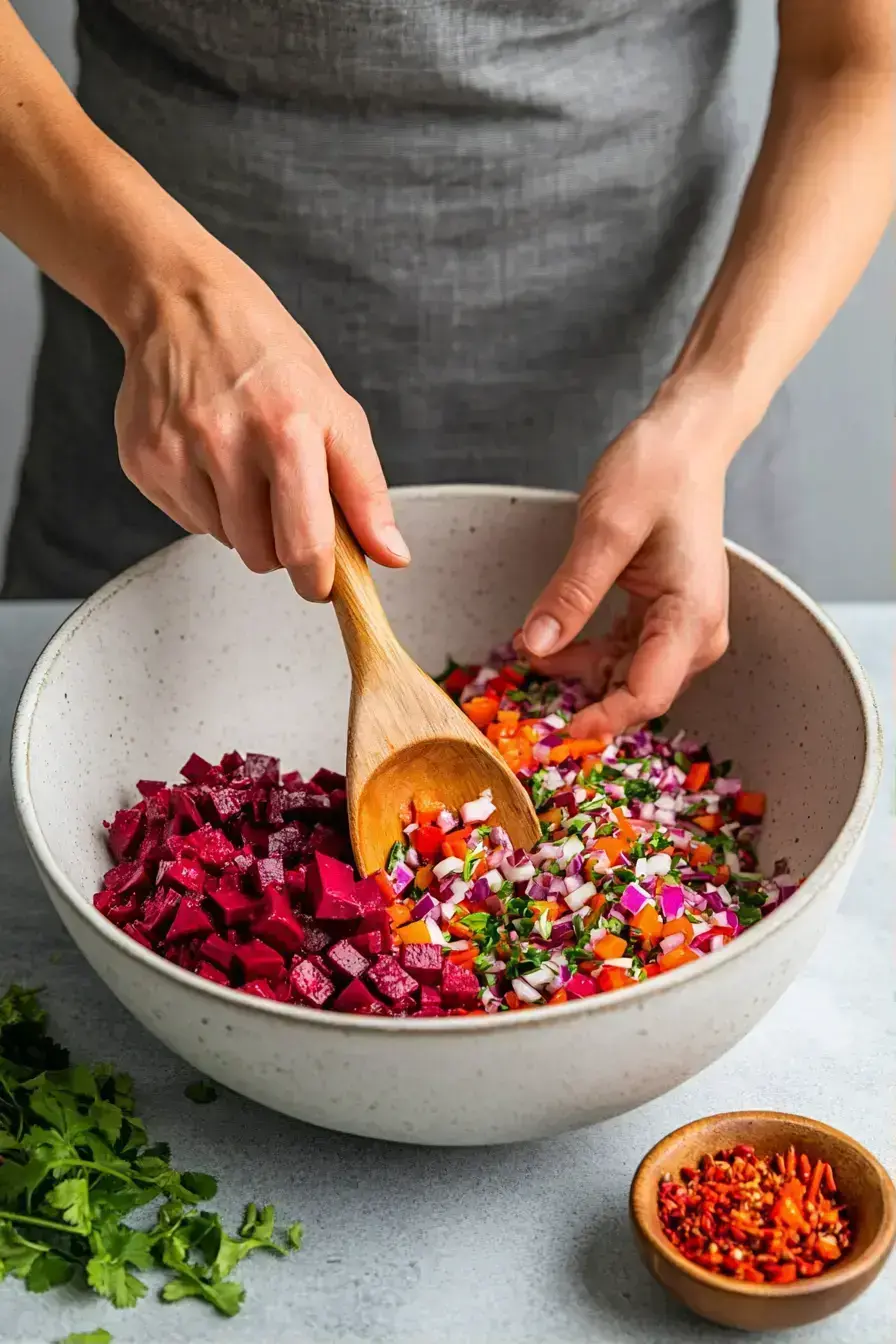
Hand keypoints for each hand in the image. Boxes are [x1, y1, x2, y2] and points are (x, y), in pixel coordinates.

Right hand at [114, 245, 408, 598]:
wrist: (187, 307)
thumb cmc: (273, 362)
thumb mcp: (337, 413)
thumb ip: (366, 492)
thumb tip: (392, 557)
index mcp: (289, 428)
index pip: (305, 543)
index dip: (319, 580)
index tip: (324, 584)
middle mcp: (228, 440)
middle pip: (262, 556)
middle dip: (282, 549)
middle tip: (286, 505)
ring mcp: (178, 451)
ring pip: (226, 541)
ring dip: (244, 523)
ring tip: (246, 467)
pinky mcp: (144, 459)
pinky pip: (189, 520)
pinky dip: (207, 503)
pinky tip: (210, 456)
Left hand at [518, 401, 730, 736]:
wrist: (687, 440)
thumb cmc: (657, 472)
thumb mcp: (606, 530)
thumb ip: (572, 593)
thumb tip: (536, 646)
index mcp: (690, 617)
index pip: (646, 694)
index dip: (600, 720)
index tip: (555, 732)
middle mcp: (696, 631)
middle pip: (639, 693)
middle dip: (583, 699)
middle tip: (526, 690)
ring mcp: (684, 626)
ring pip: (628, 676)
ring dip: (580, 674)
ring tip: (530, 651)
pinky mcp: (667, 616)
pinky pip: (627, 654)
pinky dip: (589, 654)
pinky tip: (553, 641)